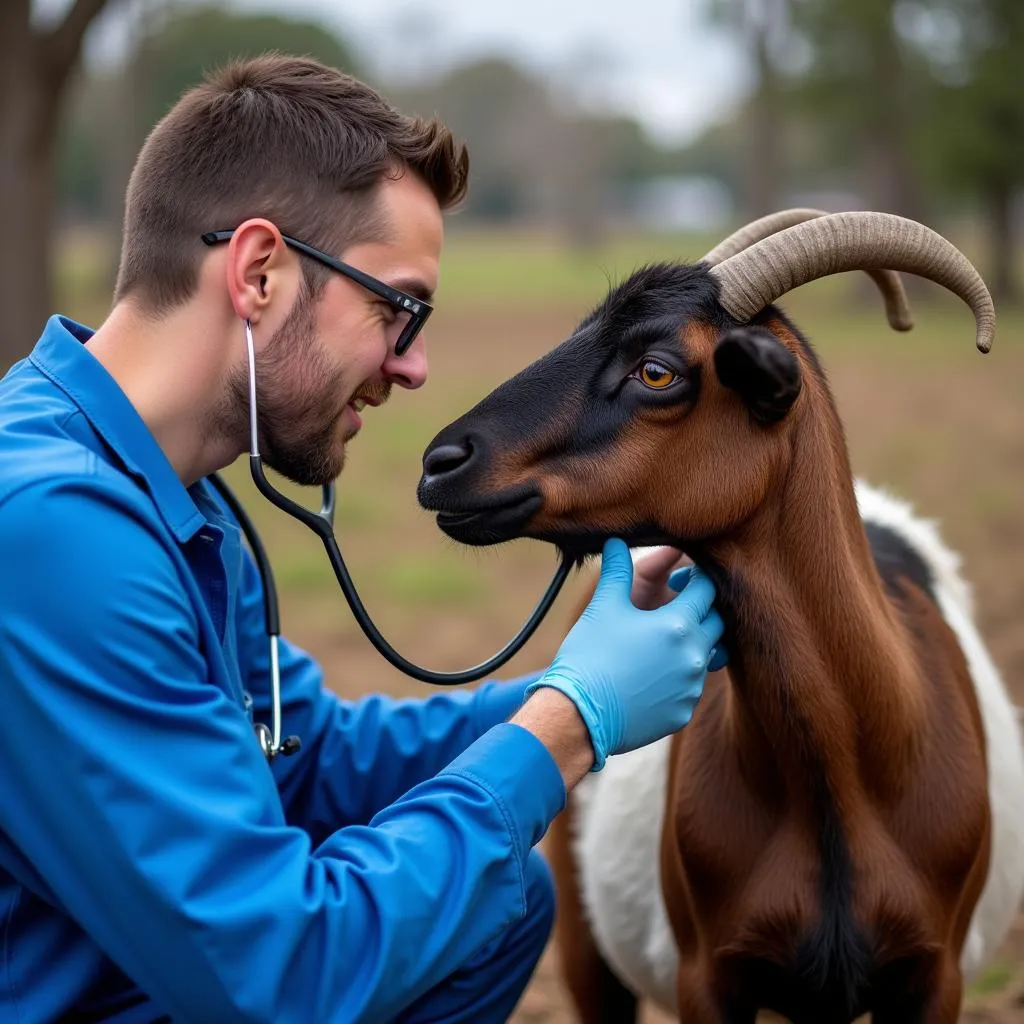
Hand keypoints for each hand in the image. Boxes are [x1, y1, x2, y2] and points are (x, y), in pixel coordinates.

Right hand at [525, 538, 725, 770]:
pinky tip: (654, 673)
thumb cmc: (590, 655)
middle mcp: (694, 657)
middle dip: (702, 611)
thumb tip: (616, 541)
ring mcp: (691, 688)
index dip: (694, 580)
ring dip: (694, 644)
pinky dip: (680, 676)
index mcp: (679, 625)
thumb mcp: (603, 606)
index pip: (707, 590)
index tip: (679, 580)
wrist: (578, 715)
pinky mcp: (683, 713)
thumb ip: (617, 571)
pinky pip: (692, 688)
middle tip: (676, 607)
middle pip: (717, 624)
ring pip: (708, 657)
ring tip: (665, 641)